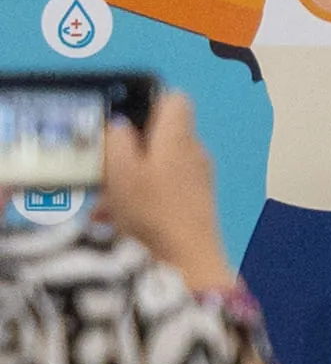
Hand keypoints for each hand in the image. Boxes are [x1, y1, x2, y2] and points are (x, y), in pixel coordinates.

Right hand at [95, 97, 234, 294]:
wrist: (186, 264)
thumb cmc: (151, 211)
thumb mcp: (121, 170)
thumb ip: (118, 140)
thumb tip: (120, 124)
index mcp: (179, 138)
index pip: (175, 99)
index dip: (148, 100)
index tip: (122, 117)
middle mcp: (193, 154)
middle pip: (158, 136)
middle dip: (126, 148)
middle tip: (102, 164)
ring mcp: (196, 181)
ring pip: (153, 167)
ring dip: (125, 179)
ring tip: (101, 200)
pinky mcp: (192, 205)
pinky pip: (158, 192)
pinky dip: (135, 200)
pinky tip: (112, 220)